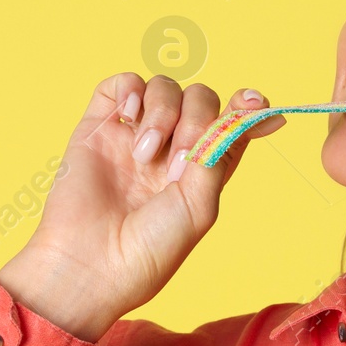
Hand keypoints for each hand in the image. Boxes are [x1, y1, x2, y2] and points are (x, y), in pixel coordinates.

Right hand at [0, 74, 284, 340]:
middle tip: (177, 163)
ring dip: (163, 114)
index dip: (246, 107)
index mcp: (202, 169)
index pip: (231, 123)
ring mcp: (135, 134)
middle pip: (200, 98)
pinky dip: (130, 89)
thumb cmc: (149, 246)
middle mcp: (171, 148)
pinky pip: (122, 83)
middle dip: (197, 120)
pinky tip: (128, 117)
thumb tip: (254, 109)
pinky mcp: (99, 126)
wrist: (91, 262)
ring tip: (143, 156)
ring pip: (164, 87)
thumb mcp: (200, 204)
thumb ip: (220, 152)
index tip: (254, 102)